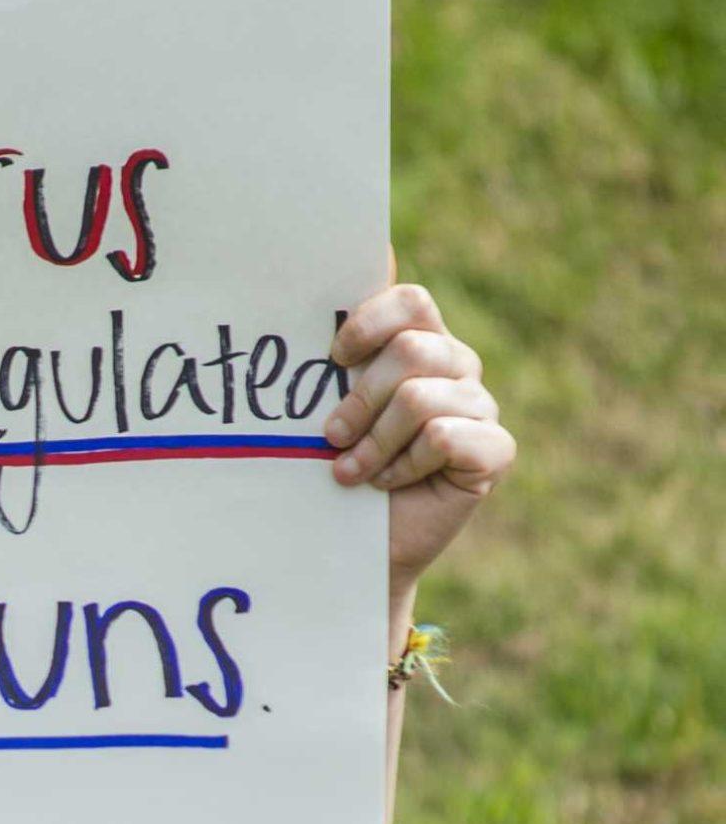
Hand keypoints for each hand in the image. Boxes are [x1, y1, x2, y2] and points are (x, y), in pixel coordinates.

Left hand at [322, 265, 516, 619]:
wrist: (353, 548)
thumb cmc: (336, 472)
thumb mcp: (328, 411)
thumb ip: (337, 361)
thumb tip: (354, 275)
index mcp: (421, 344)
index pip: (411, 302)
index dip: (369, 323)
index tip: (333, 359)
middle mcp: (457, 368)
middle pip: (412, 350)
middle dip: (360, 399)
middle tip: (331, 436)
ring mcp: (480, 407)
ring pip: (420, 398)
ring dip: (374, 442)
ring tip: (350, 472)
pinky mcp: (495, 450)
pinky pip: (444, 438)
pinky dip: (405, 466)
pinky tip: (390, 484)